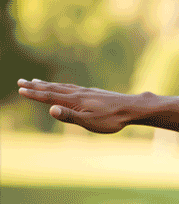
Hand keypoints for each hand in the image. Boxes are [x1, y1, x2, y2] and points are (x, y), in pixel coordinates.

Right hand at [17, 79, 142, 133]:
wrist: (133, 108)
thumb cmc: (112, 119)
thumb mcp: (90, 121)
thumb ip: (69, 116)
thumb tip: (50, 109)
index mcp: (75, 101)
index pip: (50, 96)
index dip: (34, 94)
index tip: (20, 90)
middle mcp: (79, 93)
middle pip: (53, 88)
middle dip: (36, 86)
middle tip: (21, 81)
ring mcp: (87, 92)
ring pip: (63, 87)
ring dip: (48, 84)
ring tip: (37, 81)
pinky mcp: (94, 93)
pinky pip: (72, 87)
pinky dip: (62, 86)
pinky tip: (64, 88)